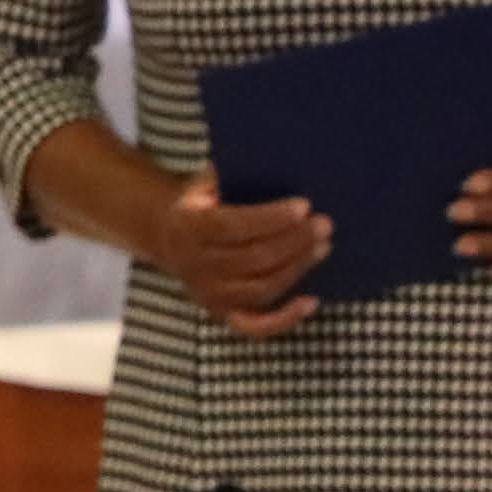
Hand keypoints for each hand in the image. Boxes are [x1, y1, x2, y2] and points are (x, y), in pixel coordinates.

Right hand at [150, 178, 330, 338]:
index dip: (270, 218)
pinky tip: (311, 302)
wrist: (168, 237)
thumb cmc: (197, 205)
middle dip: (294, 241)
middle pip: (253, 258)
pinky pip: (254, 326)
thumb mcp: (200, 184)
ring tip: (323, 246)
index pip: (232, 226)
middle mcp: (194, 266)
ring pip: (261, 289)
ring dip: (297, 268)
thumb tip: (255, 165)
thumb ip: (220, 178)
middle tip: (323, 224)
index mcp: (186, 228)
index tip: (304, 205)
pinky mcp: (222, 314)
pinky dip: (284, 319)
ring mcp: (208, 295)